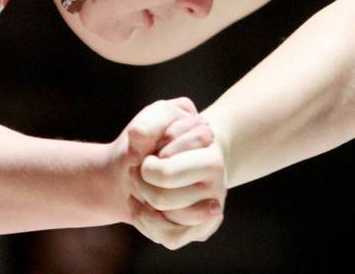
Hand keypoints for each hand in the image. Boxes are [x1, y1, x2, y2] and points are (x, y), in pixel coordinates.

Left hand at [106, 97, 220, 249]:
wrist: (174, 155)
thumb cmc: (168, 133)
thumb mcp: (159, 115)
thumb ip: (149, 122)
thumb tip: (136, 137)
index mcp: (212, 157)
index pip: (165, 172)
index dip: (147, 162)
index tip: (152, 151)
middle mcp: (218, 185)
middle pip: (162, 198)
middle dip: (140, 183)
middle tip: (139, 169)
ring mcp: (211, 210)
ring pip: (166, 220)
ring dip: (143, 202)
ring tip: (143, 186)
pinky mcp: (202, 229)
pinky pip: (170, 238)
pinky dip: (150, 224)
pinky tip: (143, 206)